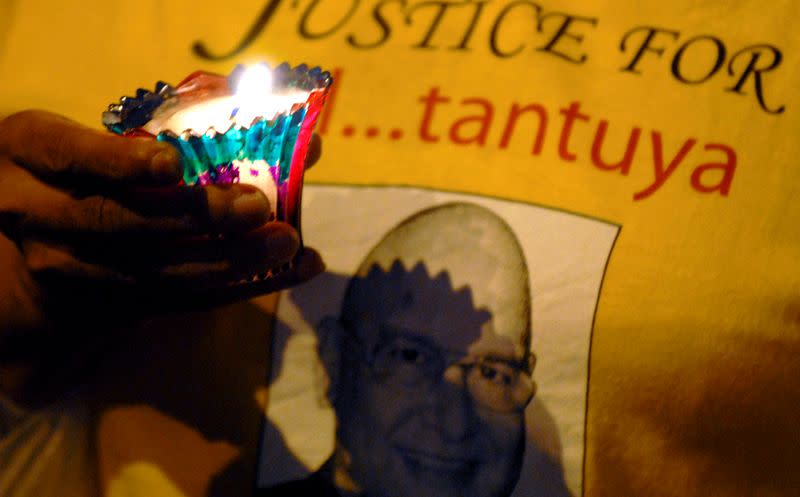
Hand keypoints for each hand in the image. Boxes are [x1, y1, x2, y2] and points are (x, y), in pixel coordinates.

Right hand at [0, 111, 323, 390]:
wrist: (45, 240)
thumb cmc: (91, 168)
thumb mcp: (106, 134)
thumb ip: (182, 127)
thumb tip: (301, 137)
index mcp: (32, 152)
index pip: (71, 155)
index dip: (121, 163)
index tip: (173, 163)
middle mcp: (38, 214)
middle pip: (118, 221)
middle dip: (195, 216)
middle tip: (258, 206)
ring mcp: (70, 267)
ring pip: (153, 272)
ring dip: (228, 260)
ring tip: (286, 243)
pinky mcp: (109, 303)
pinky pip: (178, 301)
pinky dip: (239, 288)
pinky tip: (290, 272)